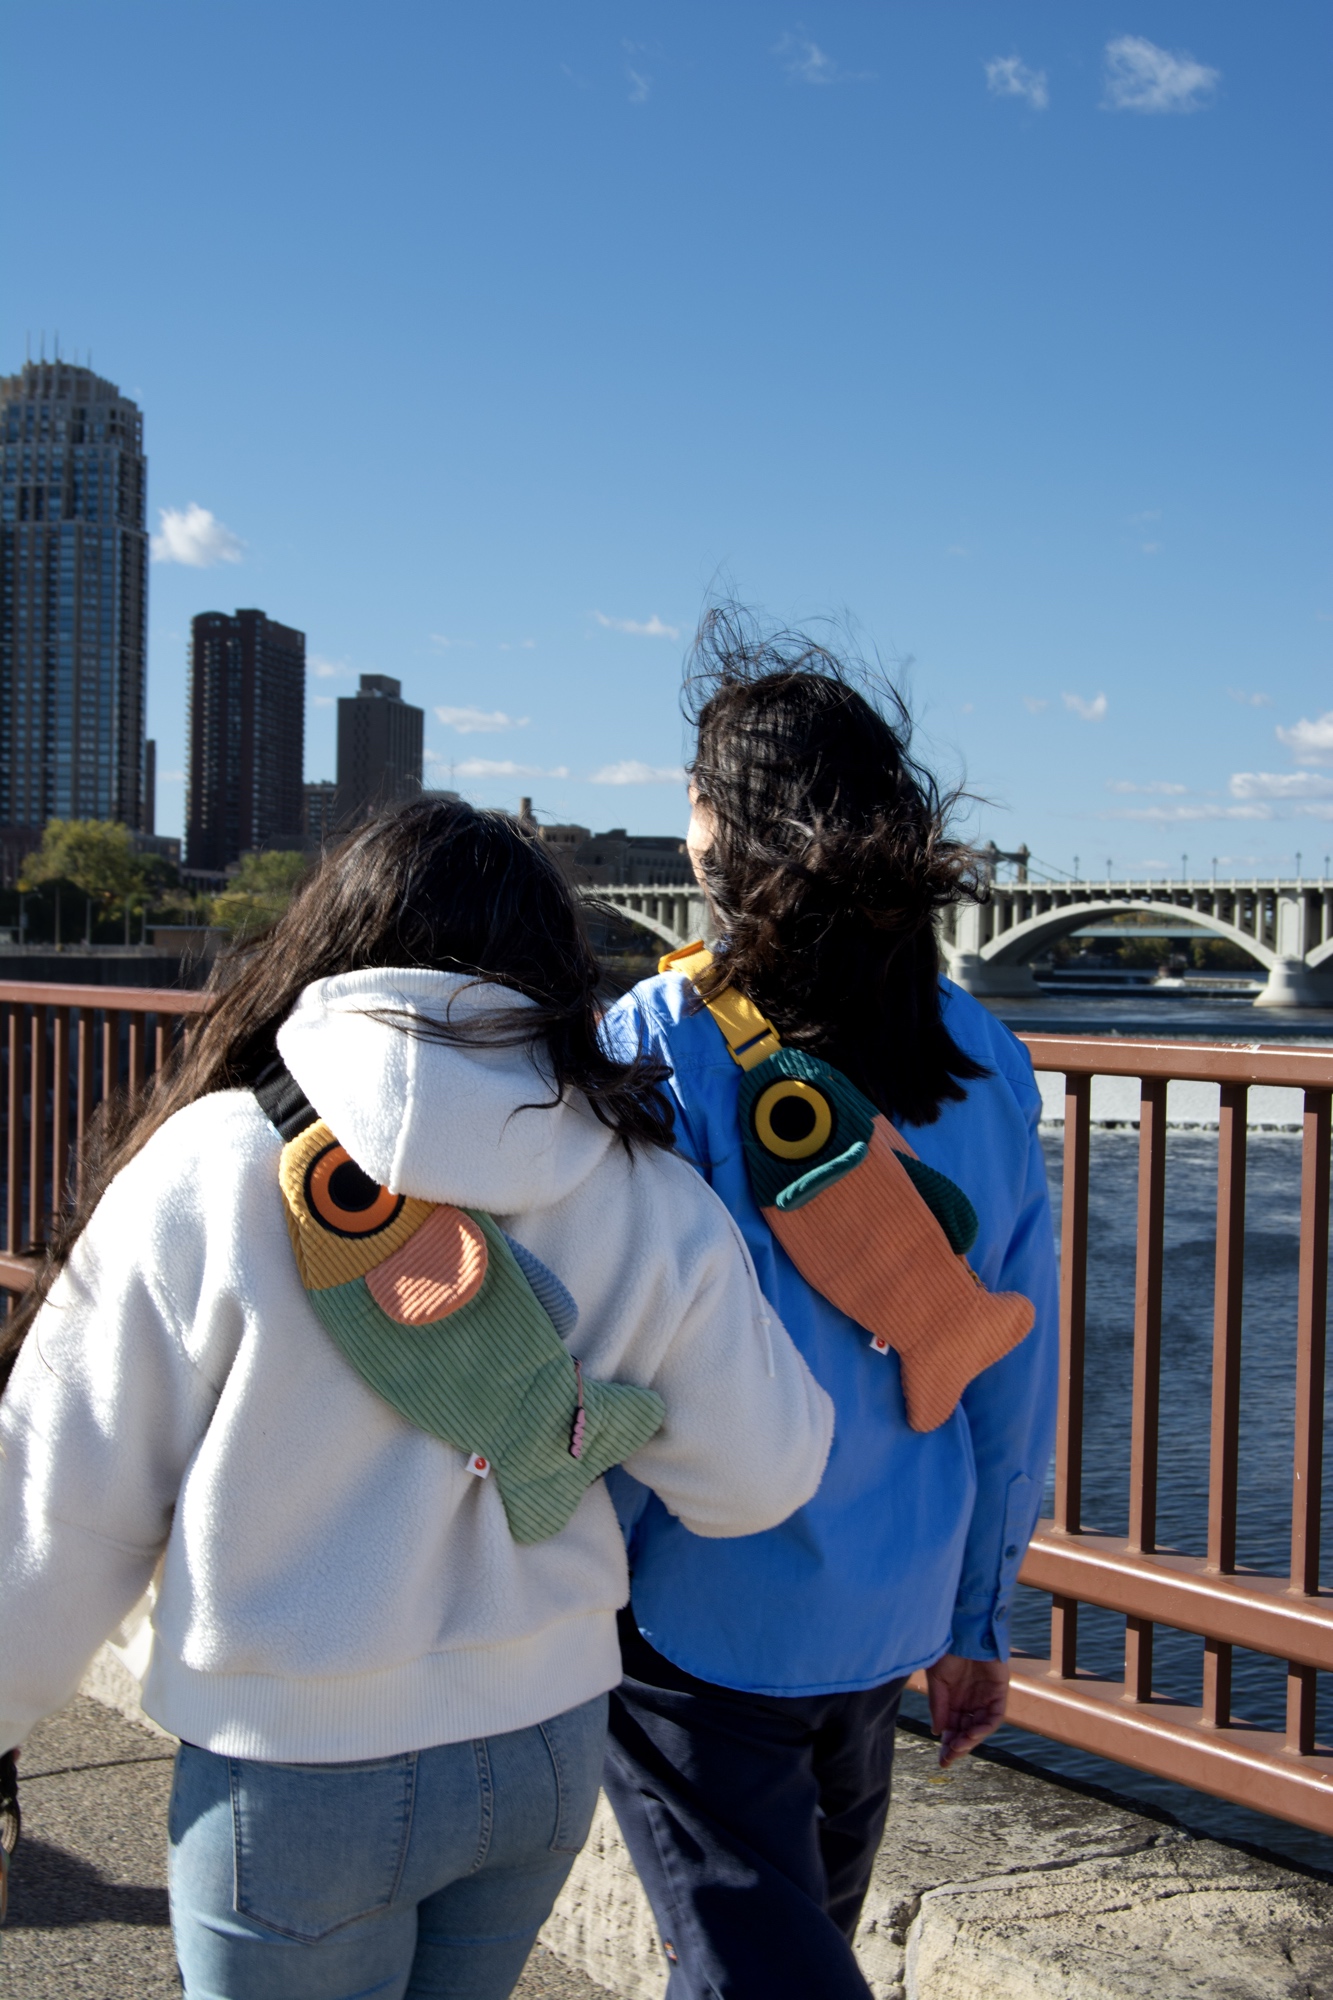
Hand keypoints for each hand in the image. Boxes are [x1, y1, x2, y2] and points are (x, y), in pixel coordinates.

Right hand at [924, 1653, 1009, 1767]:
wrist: (964, 1628)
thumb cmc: (948, 1650)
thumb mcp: (937, 1680)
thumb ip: (938, 1706)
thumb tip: (938, 1732)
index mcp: (954, 1700)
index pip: (953, 1729)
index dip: (949, 1745)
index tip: (942, 1760)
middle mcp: (971, 1702)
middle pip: (967, 1732)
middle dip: (958, 1746)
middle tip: (949, 1758)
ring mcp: (986, 1698)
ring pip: (981, 1727)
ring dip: (971, 1740)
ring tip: (959, 1746)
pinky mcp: (999, 1692)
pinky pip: (995, 1716)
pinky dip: (985, 1727)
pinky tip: (972, 1734)